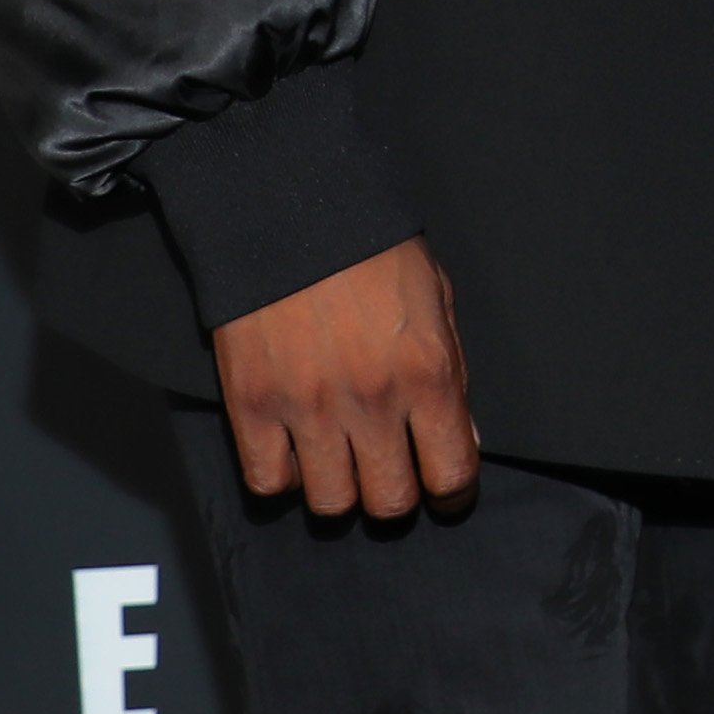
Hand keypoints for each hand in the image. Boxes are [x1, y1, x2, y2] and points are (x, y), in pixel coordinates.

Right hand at [211, 238, 480, 518]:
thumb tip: (463, 441)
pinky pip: (268, 481)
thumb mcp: (438, 301)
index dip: (453, 492)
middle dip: (395, 495)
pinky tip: (295, 452)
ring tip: (341, 462)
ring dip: (340, 491)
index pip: (452, 473)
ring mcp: (308, 408)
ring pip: (331, 504)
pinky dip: (283, 478)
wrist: (291, 209)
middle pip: (389, 501)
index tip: (445, 491)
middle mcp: (371, 401)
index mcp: (428, 373)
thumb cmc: (372, 249)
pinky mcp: (251, 405)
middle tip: (389, 474)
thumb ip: (453, 375)